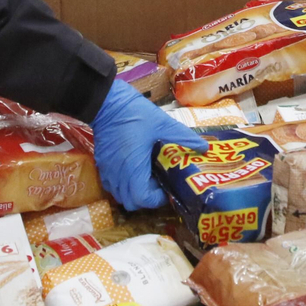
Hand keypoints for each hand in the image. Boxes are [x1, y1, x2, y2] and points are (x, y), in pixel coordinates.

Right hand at [90, 80, 202, 210]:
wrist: (106, 102)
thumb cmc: (135, 114)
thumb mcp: (163, 123)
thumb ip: (184, 137)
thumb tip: (204, 147)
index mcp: (133, 167)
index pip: (143, 198)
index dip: (157, 199)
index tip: (166, 187)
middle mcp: (118, 174)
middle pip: (131, 202)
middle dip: (146, 198)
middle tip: (158, 183)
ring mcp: (107, 170)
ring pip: (120, 195)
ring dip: (134, 192)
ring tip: (146, 177)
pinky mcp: (101, 164)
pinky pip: (111, 185)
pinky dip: (123, 185)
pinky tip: (133, 170)